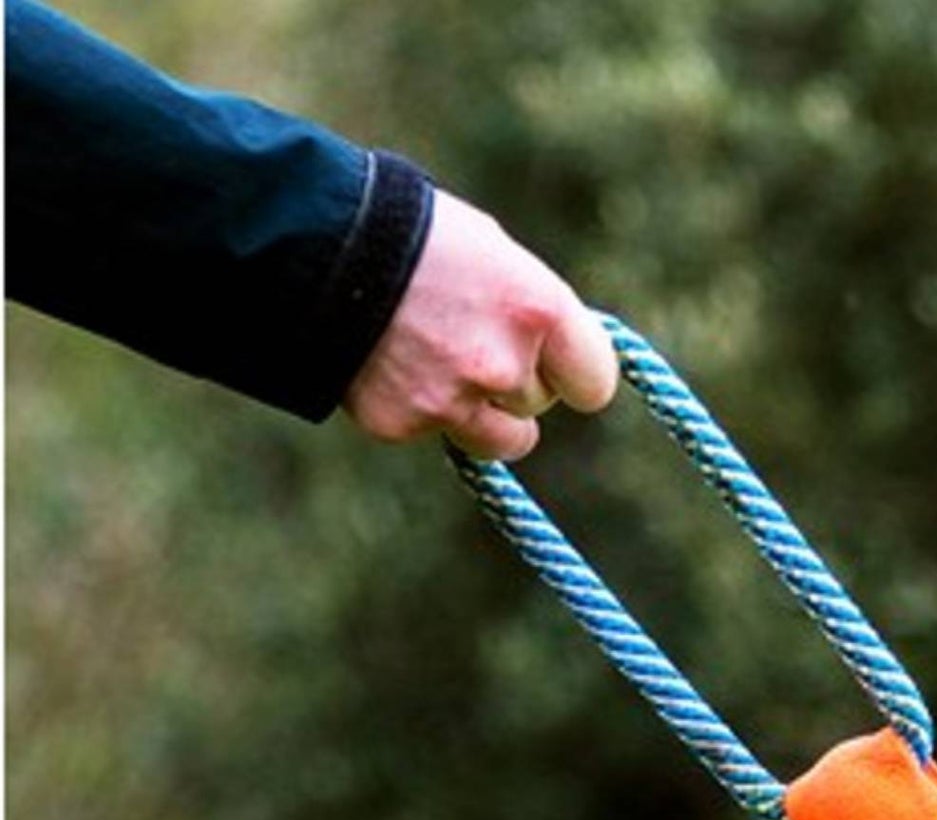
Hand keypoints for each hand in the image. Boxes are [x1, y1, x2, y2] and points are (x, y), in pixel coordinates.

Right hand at [343, 189, 618, 459]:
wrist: (309, 240)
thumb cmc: (409, 231)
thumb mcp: (490, 252)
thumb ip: (529, 310)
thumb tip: (556, 352)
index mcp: (536, 310)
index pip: (595, 382)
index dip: (576, 375)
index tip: (561, 368)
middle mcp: (502, 364)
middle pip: (538, 404)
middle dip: (515, 383)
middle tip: (469, 338)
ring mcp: (452, 401)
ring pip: (498, 438)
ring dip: (480, 413)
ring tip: (436, 359)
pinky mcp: (404, 424)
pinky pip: (434, 431)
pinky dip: (418, 407)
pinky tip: (389, 361)